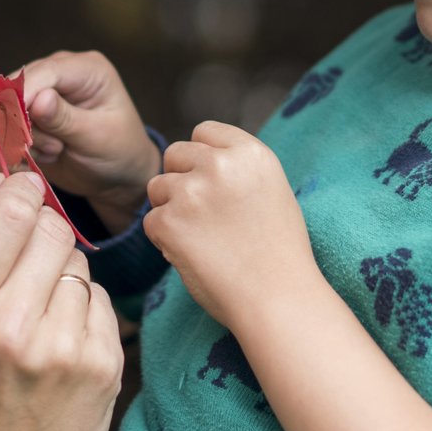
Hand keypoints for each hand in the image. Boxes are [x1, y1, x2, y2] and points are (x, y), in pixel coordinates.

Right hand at [0, 171, 124, 430]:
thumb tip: (5, 182)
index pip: (8, 214)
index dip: (21, 199)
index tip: (24, 200)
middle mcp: (2, 325)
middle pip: (52, 232)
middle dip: (43, 244)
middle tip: (25, 283)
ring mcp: (57, 349)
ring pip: (80, 266)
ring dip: (63, 285)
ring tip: (36, 331)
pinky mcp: (100, 368)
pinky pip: (100, 304)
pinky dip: (85, 318)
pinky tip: (60, 354)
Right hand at [20, 50, 160, 231]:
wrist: (117, 176)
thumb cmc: (119, 151)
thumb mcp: (97, 137)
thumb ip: (66, 118)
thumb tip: (39, 98)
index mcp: (86, 69)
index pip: (44, 71)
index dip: (25, 95)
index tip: (20, 126)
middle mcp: (59, 74)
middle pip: (15, 86)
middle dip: (25, 123)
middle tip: (54, 148)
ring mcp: (40, 92)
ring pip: (4, 109)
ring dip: (24, 138)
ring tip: (55, 151)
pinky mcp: (27, 114)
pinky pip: (4, 128)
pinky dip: (19, 146)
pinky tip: (46, 155)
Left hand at [143, 122, 319, 330]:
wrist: (278, 298)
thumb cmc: (280, 254)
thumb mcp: (272, 192)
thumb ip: (238, 170)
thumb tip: (203, 161)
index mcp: (250, 152)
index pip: (204, 131)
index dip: (202, 157)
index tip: (210, 182)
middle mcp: (219, 164)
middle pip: (175, 154)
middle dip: (181, 179)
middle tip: (202, 214)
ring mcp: (191, 192)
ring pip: (158, 188)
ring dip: (171, 210)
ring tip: (202, 238)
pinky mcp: (168, 222)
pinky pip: (151, 222)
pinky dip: (165, 240)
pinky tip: (193, 255)